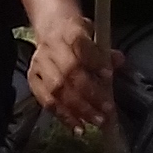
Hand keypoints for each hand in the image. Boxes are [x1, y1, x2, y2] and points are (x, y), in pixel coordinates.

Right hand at [27, 14, 117, 129]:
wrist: (50, 26)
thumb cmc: (75, 34)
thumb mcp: (92, 33)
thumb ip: (104, 50)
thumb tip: (119, 60)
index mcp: (68, 31)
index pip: (79, 45)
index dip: (94, 61)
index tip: (108, 75)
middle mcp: (50, 47)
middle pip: (68, 72)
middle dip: (89, 93)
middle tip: (106, 109)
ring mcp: (39, 64)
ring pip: (56, 89)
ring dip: (77, 109)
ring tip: (94, 121)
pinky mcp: (33, 78)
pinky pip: (46, 101)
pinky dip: (63, 115)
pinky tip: (77, 126)